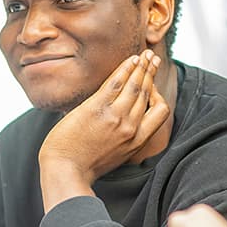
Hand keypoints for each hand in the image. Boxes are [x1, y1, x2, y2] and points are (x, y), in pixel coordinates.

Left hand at [39, 50, 169, 211]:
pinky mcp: (97, 108)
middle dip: (152, 73)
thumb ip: (125, 138)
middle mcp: (131, 128)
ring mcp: (115, 117)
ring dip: (142, 67)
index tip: (152, 86)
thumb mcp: (115, 155)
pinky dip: (125, 68)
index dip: (158, 95)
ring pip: (136, 85)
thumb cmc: (84, 165)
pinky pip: (116, 83)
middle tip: (154, 59)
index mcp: (137, 141)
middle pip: (148, 94)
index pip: (160, 111)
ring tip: (145, 55)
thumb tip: (125, 123)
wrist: (65, 171)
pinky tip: (130, 60)